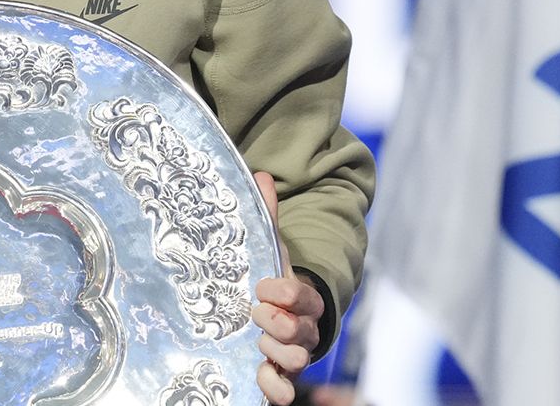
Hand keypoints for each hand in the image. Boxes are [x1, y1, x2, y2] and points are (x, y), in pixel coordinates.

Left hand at [251, 172, 324, 404]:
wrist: (283, 317)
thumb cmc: (274, 280)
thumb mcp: (269, 250)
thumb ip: (266, 217)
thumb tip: (260, 174)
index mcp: (303, 297)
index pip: (301, 294)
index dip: (283, 291)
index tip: (262, 285)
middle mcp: (304, 328)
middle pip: (300, 331)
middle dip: (277, 323)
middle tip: (255, 314)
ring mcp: (294, 353)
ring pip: (296, 359)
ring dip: (276, 352)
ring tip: (258, 343)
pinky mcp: (279, 373)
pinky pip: (284, 387)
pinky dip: (276, 387)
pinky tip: (265, 383)